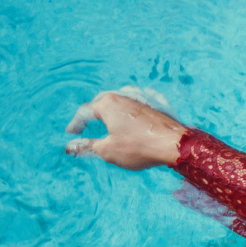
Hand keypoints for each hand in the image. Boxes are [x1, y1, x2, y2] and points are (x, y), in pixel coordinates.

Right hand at [64, 86, 186, 169]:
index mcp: (108, 104)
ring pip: (124, 95)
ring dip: (115, 101)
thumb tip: (70, 147)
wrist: (175, 145)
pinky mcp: (160, 105)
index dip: (75, 124)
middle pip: (104, 100)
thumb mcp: (108, 151)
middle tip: (87, 120)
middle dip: (93, 110)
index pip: (85, 112)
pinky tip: (141, 100)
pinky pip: (147, 98)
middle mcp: (124, 95)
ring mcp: (144, 98)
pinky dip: (140, 100)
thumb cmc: (140, 147)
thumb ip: (87, 147)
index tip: (71, 134)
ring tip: (110, 110)